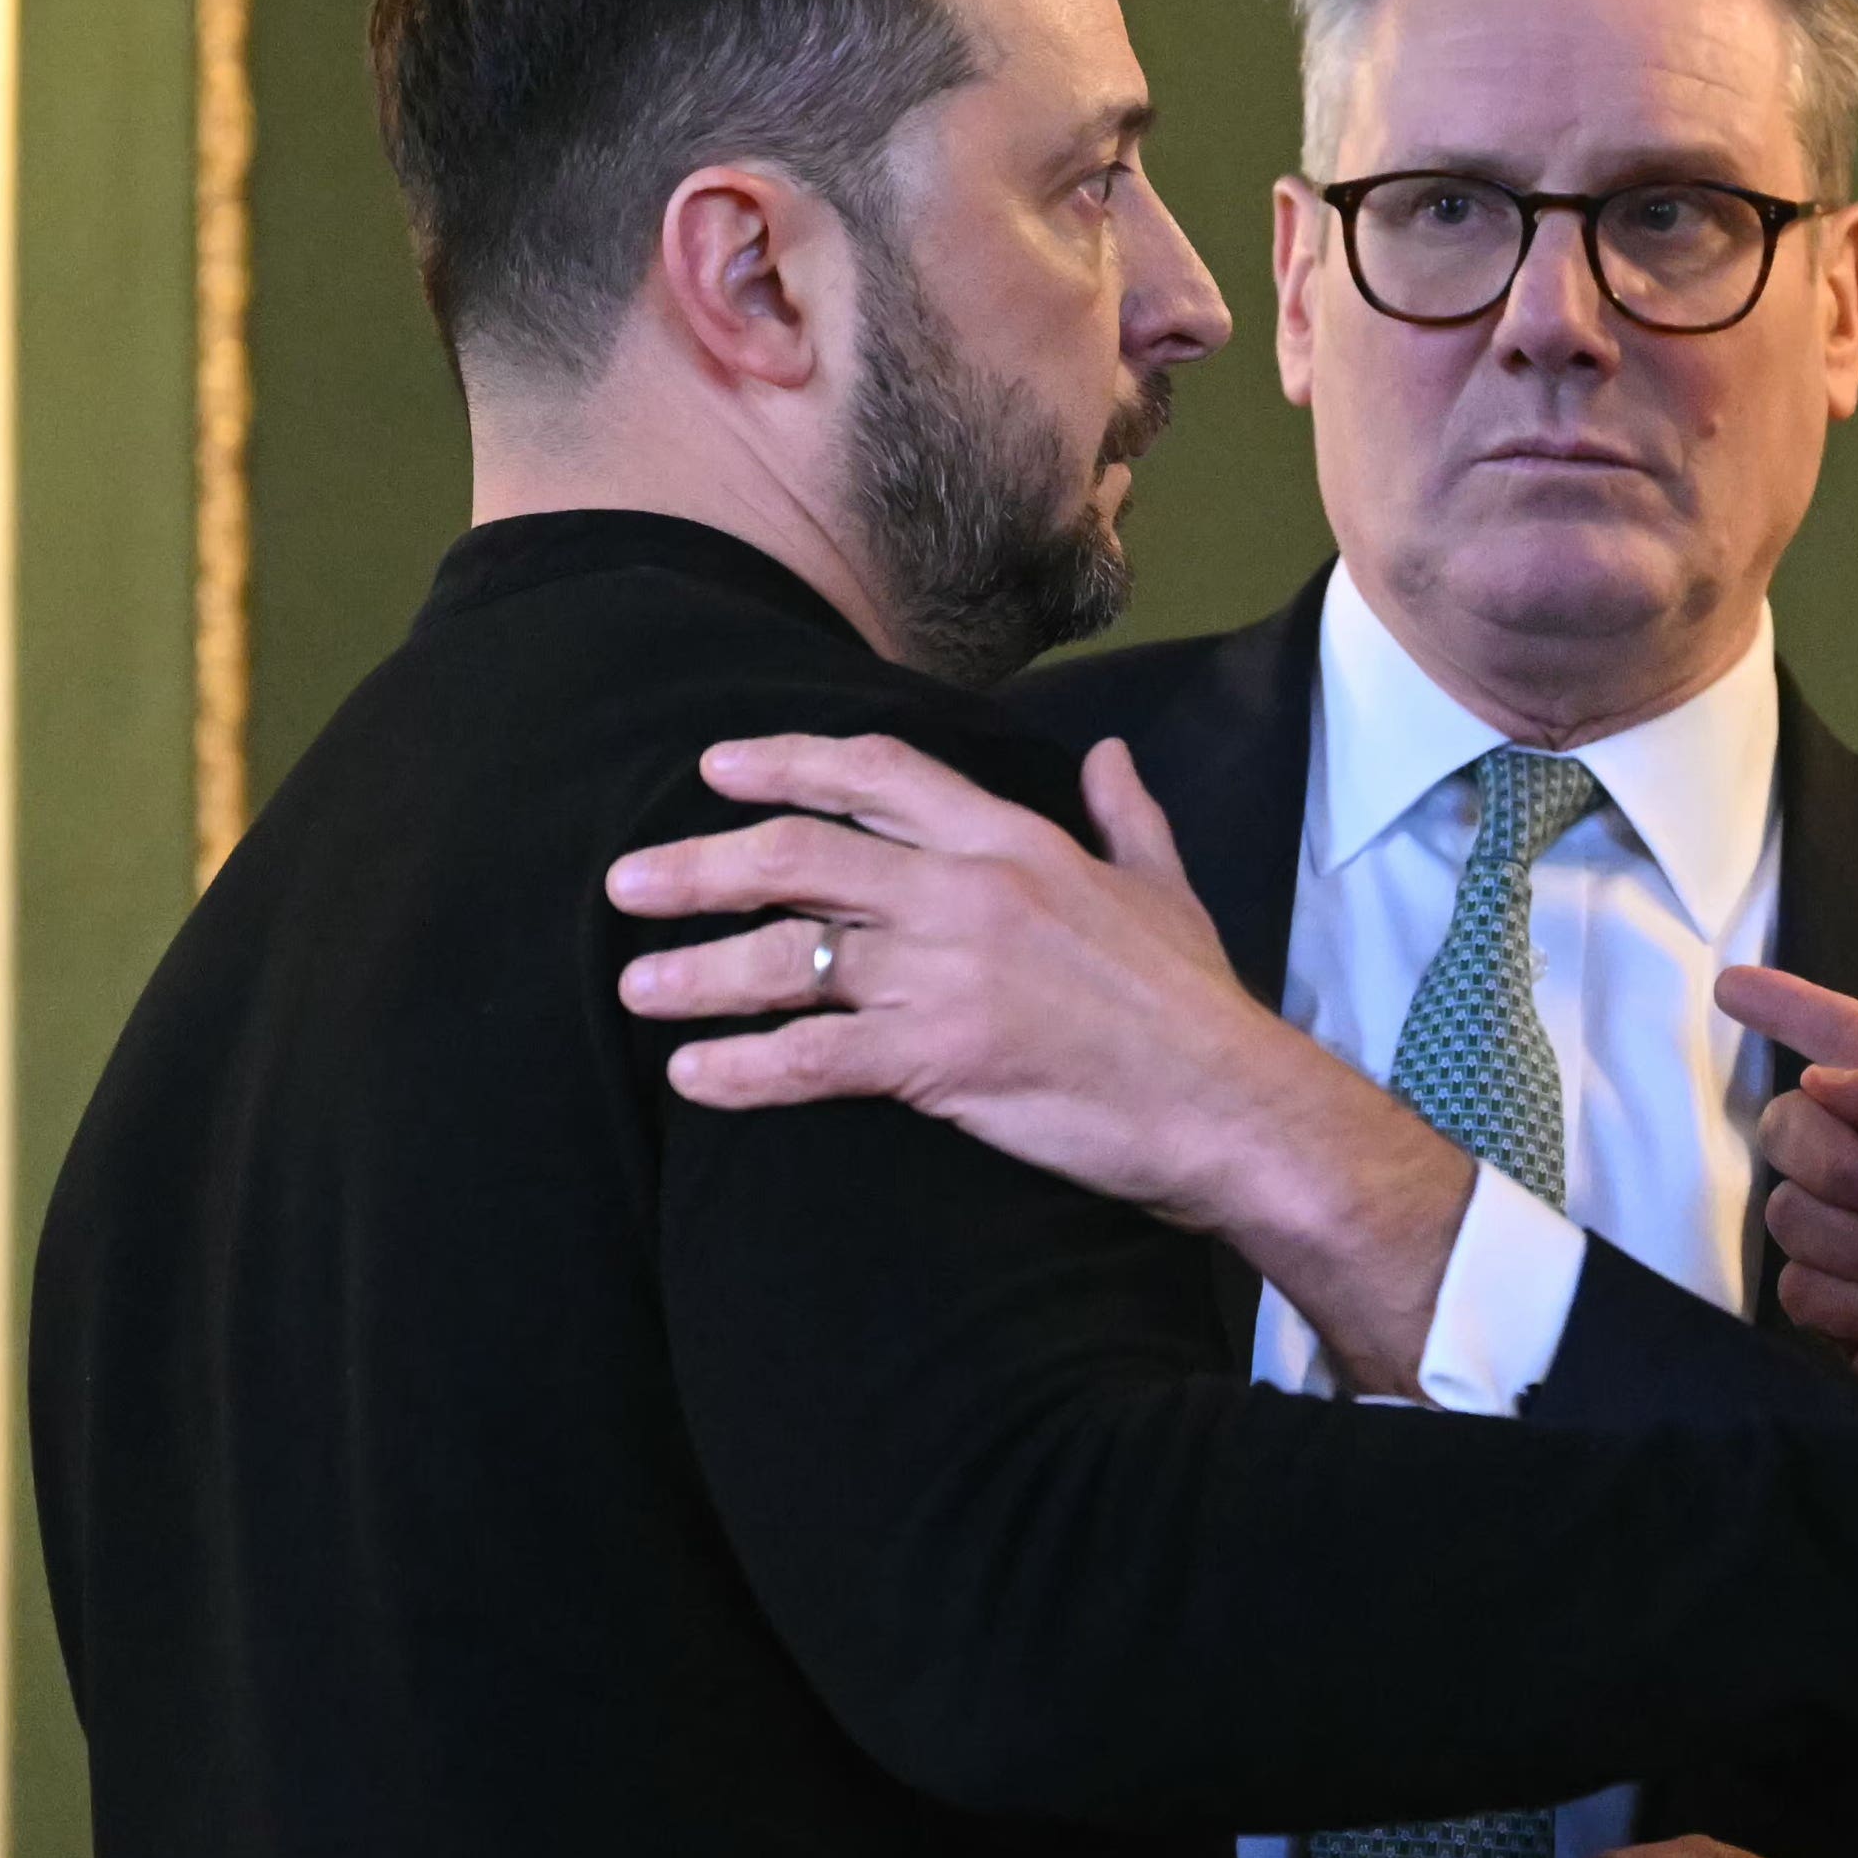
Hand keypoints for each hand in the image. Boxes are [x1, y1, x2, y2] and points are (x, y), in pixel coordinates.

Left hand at [608, 733, 1471, 1386]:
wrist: (1228, 1102)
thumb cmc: (1196, 1005)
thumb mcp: (1165, 889)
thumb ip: (1126, 817)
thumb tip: (1113, 755)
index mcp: (1014, 842)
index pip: (878, 773)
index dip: (787, 763)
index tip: (717, 768)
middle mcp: (967, 892)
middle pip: (802, 855)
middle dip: (701, 865)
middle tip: (629, 882)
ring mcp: (948, 975)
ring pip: (790, 957)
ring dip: (698, 972)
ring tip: (638, 986)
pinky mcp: (940, 1060)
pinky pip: (813, 1058)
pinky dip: (743, 1070)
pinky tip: (693, 1079)